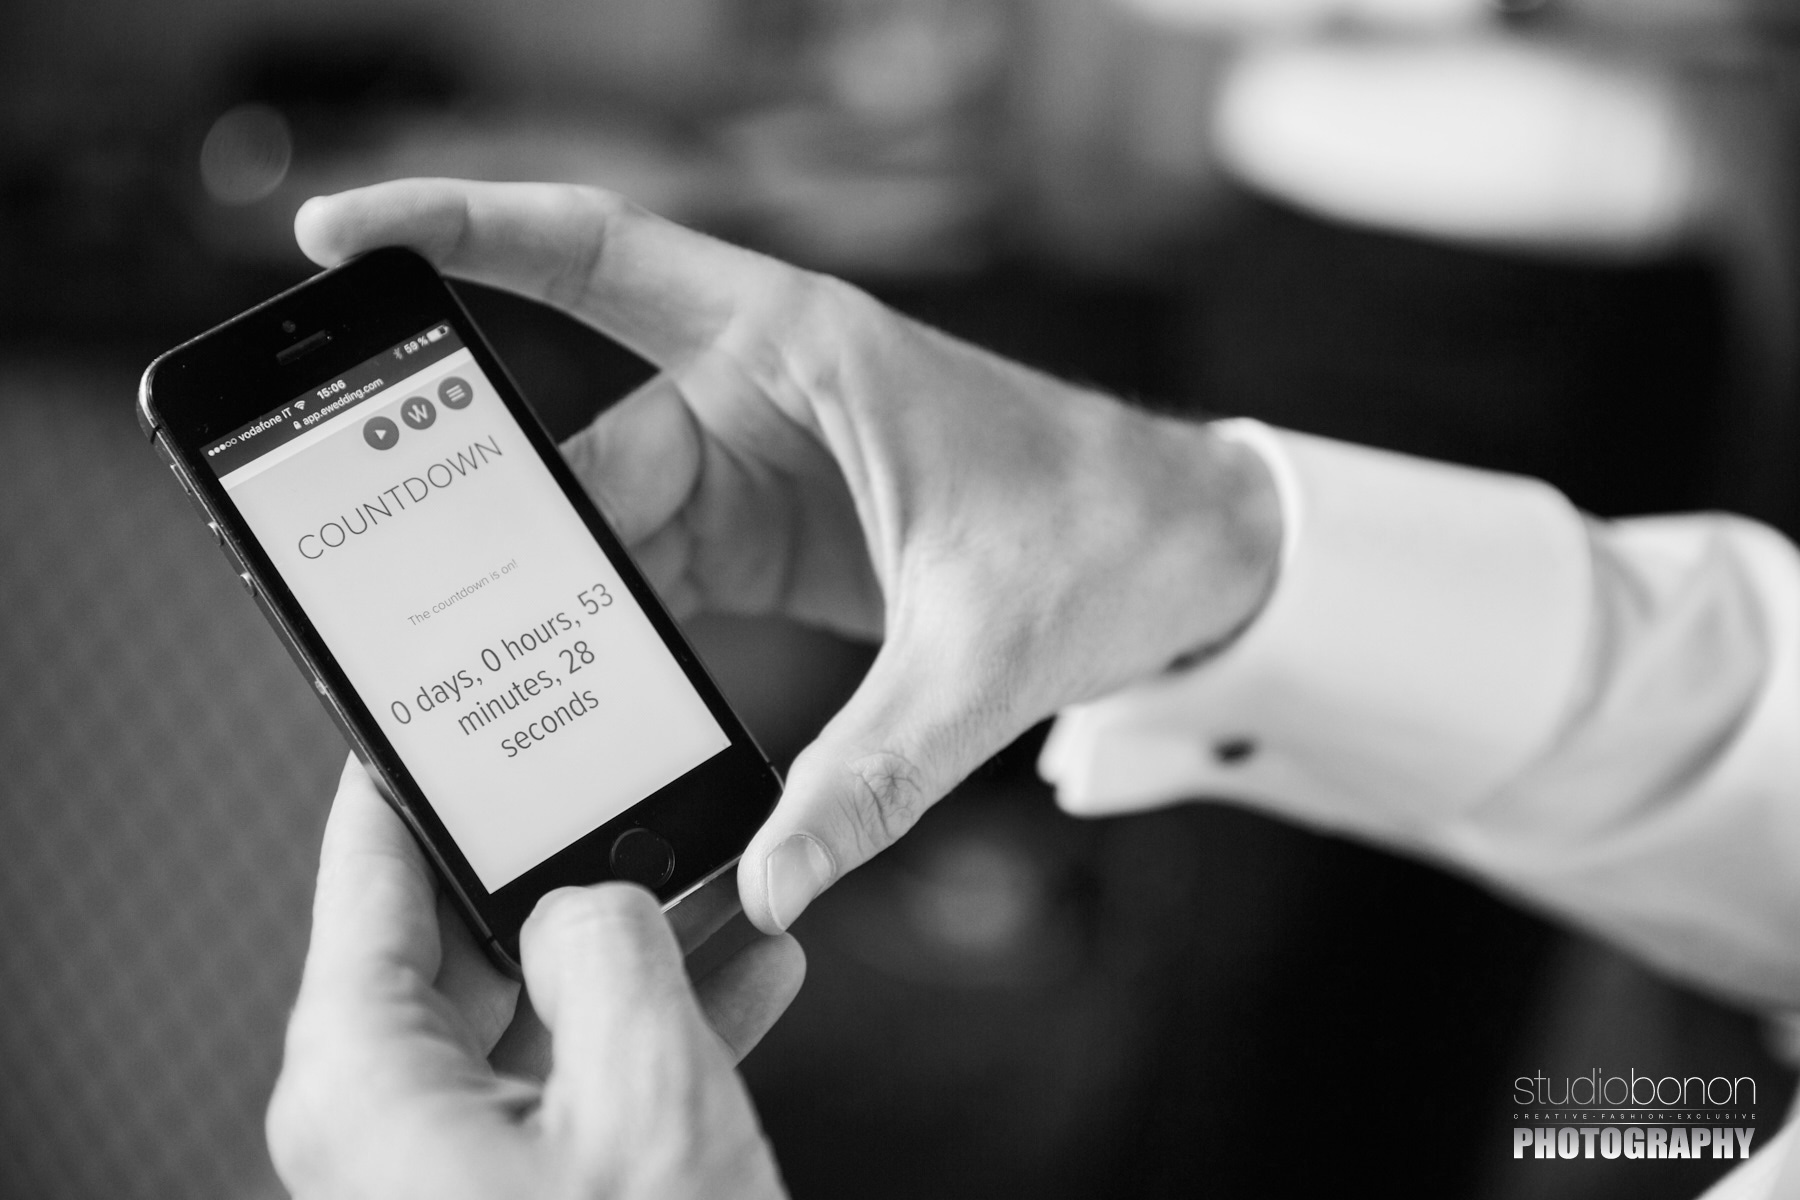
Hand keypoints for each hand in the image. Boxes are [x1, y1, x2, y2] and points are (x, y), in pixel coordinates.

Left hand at [266, 757, 801, 1199]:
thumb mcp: (642, 1090)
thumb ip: (609, 948)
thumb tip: (595, 896)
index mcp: (368, 1079)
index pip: (367, 871)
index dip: (408, 772)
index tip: (437, 704)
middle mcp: (387, 1114)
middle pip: (459, 932)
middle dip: (558, 855)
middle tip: (618, 778)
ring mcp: (452, 1159)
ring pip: (535, 1002)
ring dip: (631, 941)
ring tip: (719, 872)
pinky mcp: (519, 1189)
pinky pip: (573, 1072)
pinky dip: (654, 1021)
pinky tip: (745, 969)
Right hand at [296, 179, 1281, 932]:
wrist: (1182, 550)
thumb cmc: (1102, 537)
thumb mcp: (986, 656)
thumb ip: (878, 772)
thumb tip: (776, 882)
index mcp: (798, 346)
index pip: (595, 255)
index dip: (457, 231)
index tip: (334, 241)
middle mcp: (757, 391)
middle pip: (575, 440)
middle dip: (484, 508)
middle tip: (382, 582)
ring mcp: (752, 466)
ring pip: (600, 518)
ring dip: (543, 590)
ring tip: (469, 669)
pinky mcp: (763, 533)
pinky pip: (647, 569)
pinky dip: (602, 623)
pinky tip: (563, 683)